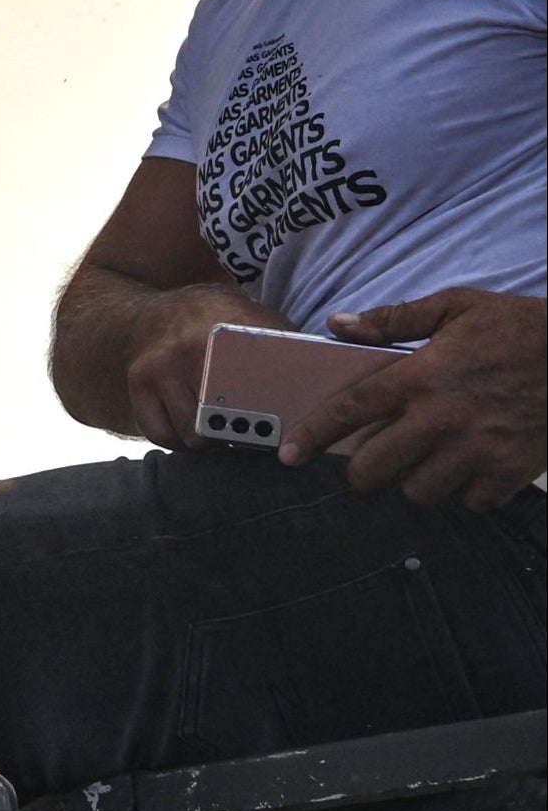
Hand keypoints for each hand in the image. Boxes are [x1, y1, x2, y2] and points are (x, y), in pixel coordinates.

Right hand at [122, 282, 273, 448]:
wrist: (156, 312)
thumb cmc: (216, 321)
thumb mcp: (253, 319)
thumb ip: (281, 346)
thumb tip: (322, 379)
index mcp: (223, 333)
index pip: (251, 392)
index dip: (265, 420)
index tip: (277, 431)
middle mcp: (185, 351)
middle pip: (220, 422)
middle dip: (238, 434)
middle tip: (250, 433)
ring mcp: (157, 369)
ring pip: (191, 434)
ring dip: (210, 441)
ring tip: (224, 432)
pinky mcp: (137, 383)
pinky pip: (160, 434)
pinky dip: (179, 442)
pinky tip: (194, 432)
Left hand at [290, 288, 547, 507]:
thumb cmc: (521, 328)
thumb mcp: (457, 307)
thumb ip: (394, 318)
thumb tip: (339, 323)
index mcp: (420, 377)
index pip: (350, 411)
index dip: (313, 436)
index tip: (289, 455)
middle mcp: (441, 419)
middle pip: (375, 469)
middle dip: (365, 471)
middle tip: (372, 464)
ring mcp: (477, 450)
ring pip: (419, 492)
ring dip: (416, 482)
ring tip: (427, 464)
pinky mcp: (511, 471)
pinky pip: (470, 503)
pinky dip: (466, 494)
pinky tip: (469, 473)